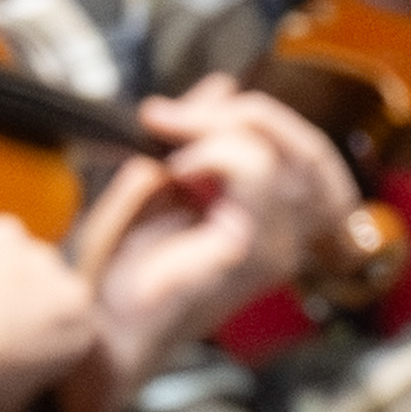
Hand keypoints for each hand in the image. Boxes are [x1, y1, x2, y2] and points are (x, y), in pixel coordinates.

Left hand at [75, 86, 358, 397]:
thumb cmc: (128, 272)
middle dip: (246, 113)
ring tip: (172, 141)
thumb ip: (199, 136)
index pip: (308, 152)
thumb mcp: (166, 180)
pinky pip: (257, 172)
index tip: (184, 111)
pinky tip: (177, 172)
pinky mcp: (251, 252)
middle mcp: (289, 240)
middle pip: (310, 149)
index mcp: (276, 225)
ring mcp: (277, 249)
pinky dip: (214, 153)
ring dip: (222, 128)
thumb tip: (222, 86)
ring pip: (287, 154)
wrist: (100, 325)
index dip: (255, 115)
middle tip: (178, 115)